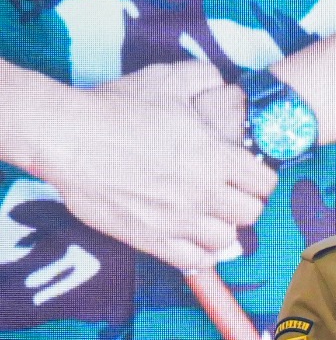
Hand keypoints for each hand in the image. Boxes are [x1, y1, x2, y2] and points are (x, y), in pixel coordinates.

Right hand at [34, 63, 274, 270]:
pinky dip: (201, 254)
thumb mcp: (164, 80)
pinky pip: (194, 261)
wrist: (67, 137)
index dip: (259, 178)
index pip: (264, 182)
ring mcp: (177, 219)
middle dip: (245, 203)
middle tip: (230, 195)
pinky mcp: (151, 239)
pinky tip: (193, 239)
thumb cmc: (114, 108)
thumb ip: (202, 78)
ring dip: (222, 228)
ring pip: (226, 240)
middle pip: (250, 212)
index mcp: (214, 156)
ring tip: (210, 217)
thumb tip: (221, 80)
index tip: (248, 175)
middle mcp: (202, 191)